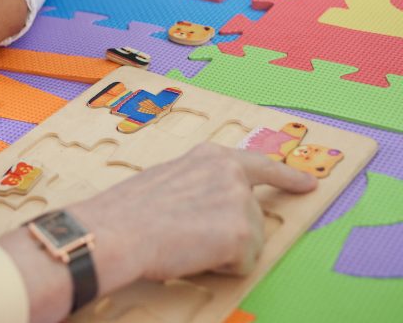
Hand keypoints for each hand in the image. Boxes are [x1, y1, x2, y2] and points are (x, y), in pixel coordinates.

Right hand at [0, 144, 317, 322]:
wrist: (116, 230)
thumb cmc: (128, 210)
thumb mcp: (169, 179)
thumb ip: (201, 183)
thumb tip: (214, 207)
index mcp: (212, 156)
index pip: (261, 165)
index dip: (288, 176)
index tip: (308, 184)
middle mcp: (231, 172)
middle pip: (253, 217)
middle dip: (231, 234)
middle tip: (194, 236)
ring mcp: (239, 202)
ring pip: (248, 243)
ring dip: (222, 251)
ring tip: (184, 241)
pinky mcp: (241, 233)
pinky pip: (242, 264)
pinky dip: (220, 268)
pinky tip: (192, 253)